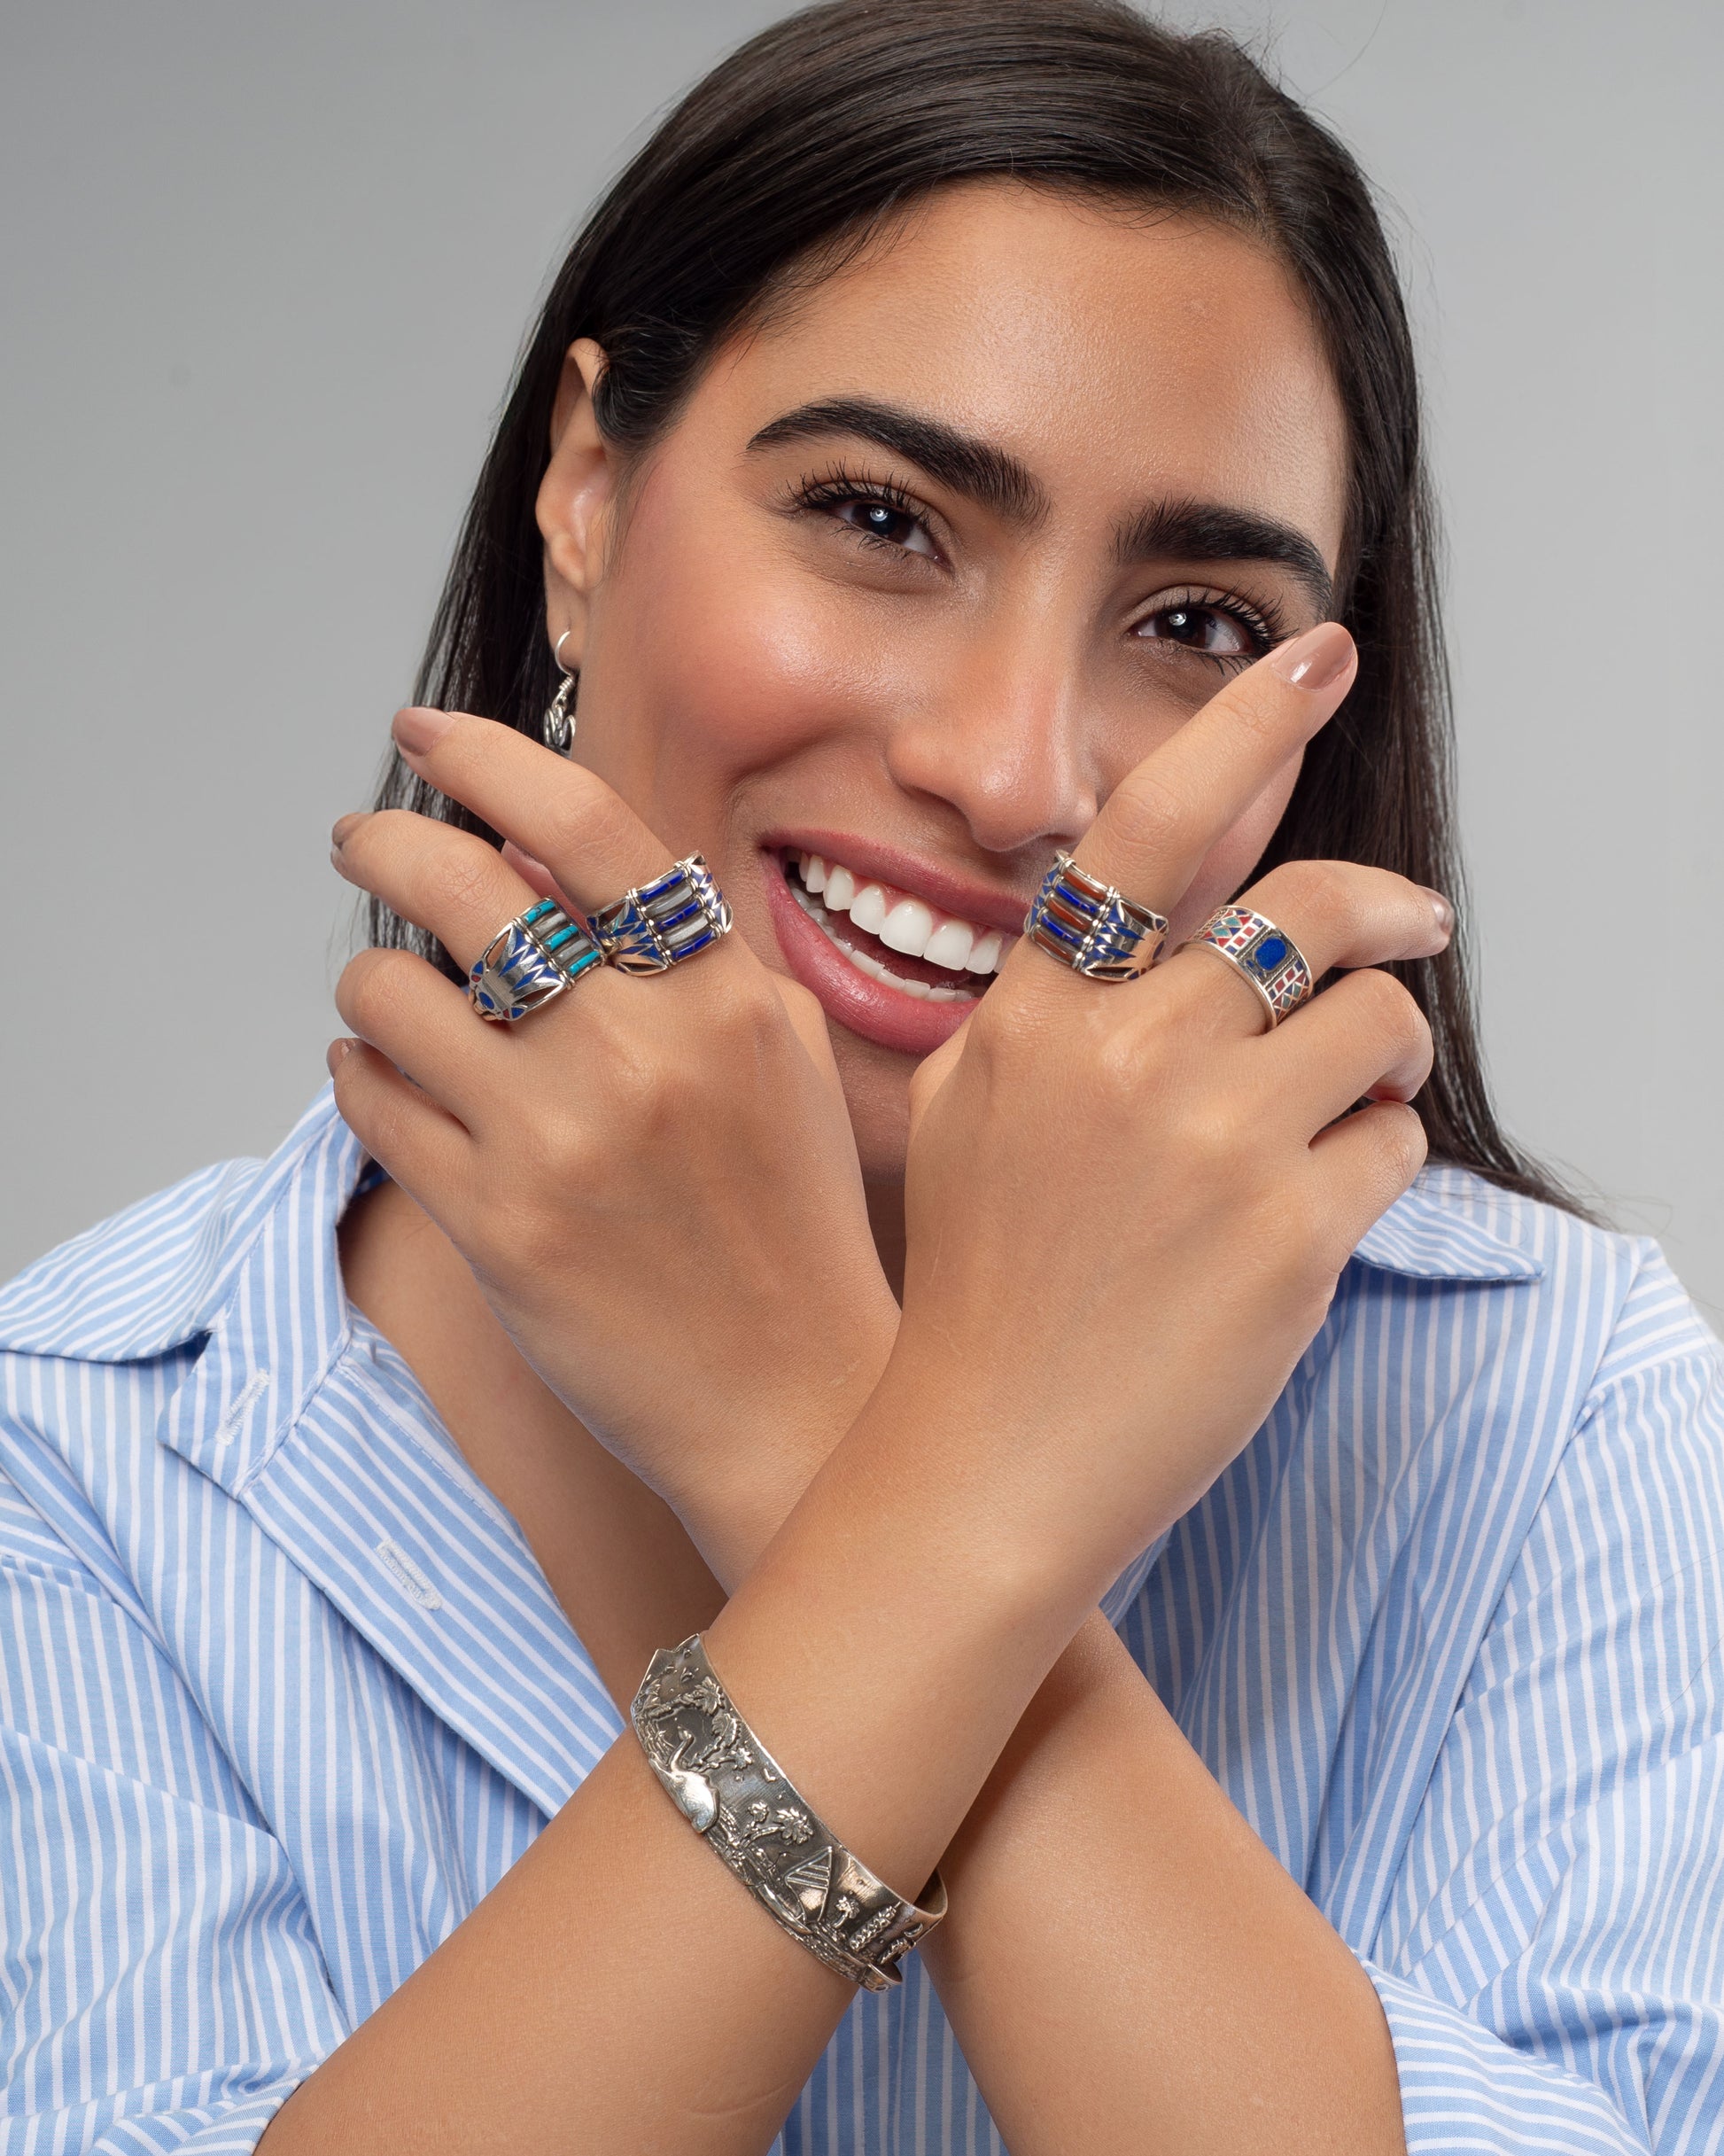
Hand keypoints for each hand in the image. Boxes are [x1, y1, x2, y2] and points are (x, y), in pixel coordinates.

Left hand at [328, 709, 897, 1572]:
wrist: (795, 1398)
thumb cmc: (793, 1224)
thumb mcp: (781, 1060)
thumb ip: (690, 948)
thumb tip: (540, 852)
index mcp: (727, 1000)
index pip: (588, 824)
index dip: (487, 756)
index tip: (424, 734)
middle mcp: (643, 1055)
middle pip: (462, 886)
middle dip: (386, 843)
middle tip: (364, 840)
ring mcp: (562, 1143)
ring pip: (394, 996)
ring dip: (373, 980)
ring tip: (392, 999)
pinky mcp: (497, 1228)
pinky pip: (374, 1104)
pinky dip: (362, 1075)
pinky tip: (390, 1081)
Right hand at [888, 622, 1447, 1612]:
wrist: (985, 1462)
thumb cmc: (977, 1293)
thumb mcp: (972, 1112)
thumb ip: (1049, 999)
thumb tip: (1162, 907)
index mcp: (1032, 1016)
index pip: (1148, 827)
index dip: (1241, 722)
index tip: (1315, 651)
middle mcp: (1121, 1056)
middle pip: (1303, 907)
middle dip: (1385, 906)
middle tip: (1416, 925)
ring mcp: (1210, 1142)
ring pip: (1372, 1020)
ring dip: (1381, 1050)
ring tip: (1343, 1107)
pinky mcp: (1290, 1234)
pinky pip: (1393, 1143)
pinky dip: (1377, 1156)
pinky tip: (1317, 1203)